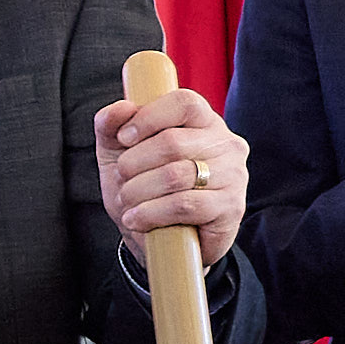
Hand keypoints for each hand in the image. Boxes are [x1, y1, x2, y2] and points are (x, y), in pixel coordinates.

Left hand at [98, 85, 248, 254]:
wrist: (162, 241)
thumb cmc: (143, 188)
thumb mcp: (118, 154)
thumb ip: (111, 126)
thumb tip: (119, 108)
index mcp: (203, 122)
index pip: (184, 103)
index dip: (148, 117)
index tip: (123, 138)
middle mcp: (225, 144)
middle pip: (172, 142)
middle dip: (133, 163)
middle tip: (121, 179)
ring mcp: (233, 175)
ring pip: (176, 175)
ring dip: (138, 190)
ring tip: (126, 201)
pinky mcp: (231, 207)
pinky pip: (185, 205)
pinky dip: (151, 213)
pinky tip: (136, 219)